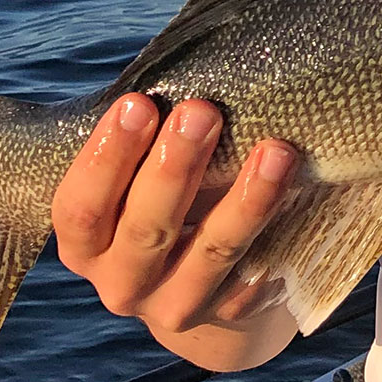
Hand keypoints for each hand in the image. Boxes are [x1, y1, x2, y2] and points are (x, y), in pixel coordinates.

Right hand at [51, 95, 299, 369]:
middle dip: (175, 168)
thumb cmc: (161, 200)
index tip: (138, 103)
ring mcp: (175, 305)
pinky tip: (301, 200)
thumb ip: (144, 138)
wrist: (196, 282)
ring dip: (246, 201)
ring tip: (276, 151)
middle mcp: (122, 282)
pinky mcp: (228, 314)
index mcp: (86, 244)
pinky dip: (279, 236)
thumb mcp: (135, 177)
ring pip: (212, 253)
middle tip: (203, 112)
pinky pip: (257, 277)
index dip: (106, 157)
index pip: (81, 207)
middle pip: (145, 229)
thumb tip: (183, 67)